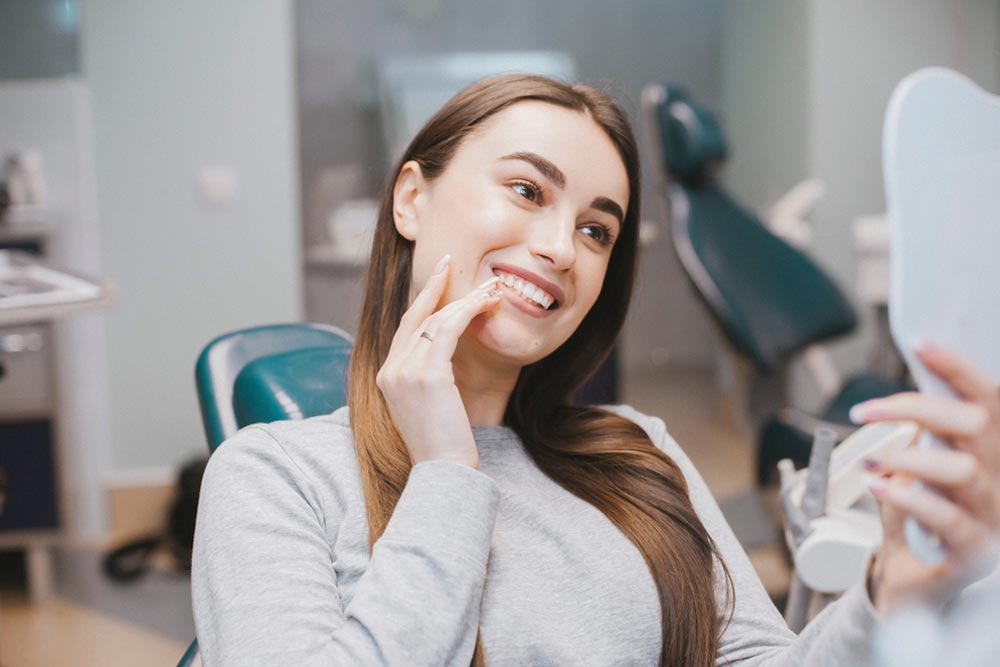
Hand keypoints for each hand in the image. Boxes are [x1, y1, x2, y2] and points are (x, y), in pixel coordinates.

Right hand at [375, 255, 500, 468]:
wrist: (443, 472)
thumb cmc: (444, 446)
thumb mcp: (428, 408)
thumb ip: (428, 381)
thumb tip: (446, 363)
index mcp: (387, 377)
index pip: (406, 330)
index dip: (422, 303)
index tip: (436, 280)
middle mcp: (390, 369)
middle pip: (415, 317)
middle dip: (434, 286)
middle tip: (449, 262)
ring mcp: (404, 370)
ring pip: (435, 320)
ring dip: (464, 299)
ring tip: (489, 287)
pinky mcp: (426, 373)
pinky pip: (449, 329)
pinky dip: (469, 311)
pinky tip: (487, 302)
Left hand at [850, 342, 999, 614]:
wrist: (920, 581)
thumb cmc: (923, 515)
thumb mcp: (920, 467)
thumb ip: (920, 434)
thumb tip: (898, 395)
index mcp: (993, 450)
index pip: (990, 399)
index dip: (958, 368)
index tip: (919, 344)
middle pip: (973, 425)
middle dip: (914, 407)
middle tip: (865, 410)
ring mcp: (994, 514)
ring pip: (962, 469)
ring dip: (905, 455)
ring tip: (870, 459)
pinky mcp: (976, 551)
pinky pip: (944, 516)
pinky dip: (904, 495)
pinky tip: (876, 486)